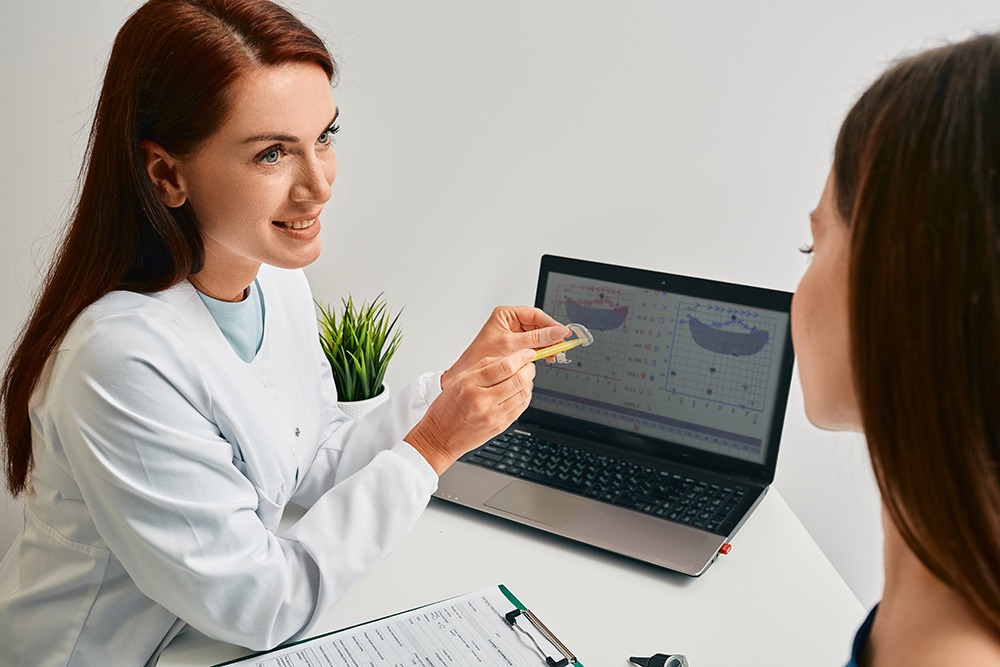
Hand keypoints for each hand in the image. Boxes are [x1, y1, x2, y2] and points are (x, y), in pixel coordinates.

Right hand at [405, 349, 535, 473]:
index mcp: (470, 384)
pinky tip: (522, 392)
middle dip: (529, 369)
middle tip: (529, 365)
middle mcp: (482, 400)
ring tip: (526, 377)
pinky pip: (520, 408)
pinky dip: (525, 397)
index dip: (521, 357)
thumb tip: (507, 357)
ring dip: (529, 382)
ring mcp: (492, 415)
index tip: (527, 353)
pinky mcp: (499, 426)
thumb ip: (483, 366)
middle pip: (518, 379)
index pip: (504, 366)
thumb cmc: (446, 408)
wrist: (440, 438)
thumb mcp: (458, 380)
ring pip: (522, 394)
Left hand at [442, 306, 569, 390]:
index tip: (564, 333)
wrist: (468, 376)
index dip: (551, 324)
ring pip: (537, 337)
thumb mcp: (513, 346)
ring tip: (553, 354)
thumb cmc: (481, 357)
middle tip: (561, 346)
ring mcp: (512, 334)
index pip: (535, 315)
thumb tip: (559, 332)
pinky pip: (532, 346)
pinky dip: (540, 352)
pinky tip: (545, 358)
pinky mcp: (514, 346)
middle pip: (538, 325)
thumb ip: (538, 339)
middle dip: (550, 336)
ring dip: (547, 345)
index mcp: (505, 314)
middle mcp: (509, 322)